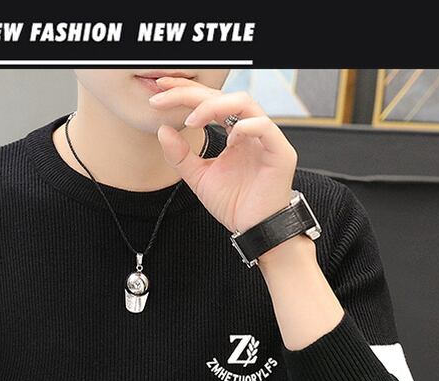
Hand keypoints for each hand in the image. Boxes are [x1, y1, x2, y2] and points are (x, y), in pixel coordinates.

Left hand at [148, 76, 297, 233]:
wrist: (254, 229)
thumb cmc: (235, 204)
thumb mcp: (199, 178)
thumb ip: (180, 156)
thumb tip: (162, 130)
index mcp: (233, 131)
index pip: (209, 102)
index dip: (185, 93)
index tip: (159, 92)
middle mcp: (249, 129)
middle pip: (222, 95)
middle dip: (192, 93)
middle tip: (166, 96)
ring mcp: (265, 138)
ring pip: (244, 102)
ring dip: (214, 105)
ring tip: (192, 120)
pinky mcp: (279, 151)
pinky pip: (264, 127)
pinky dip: (244, 127)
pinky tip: (229, 139)